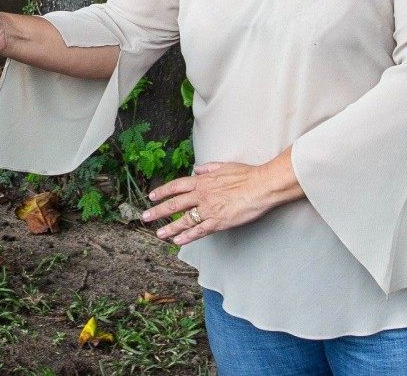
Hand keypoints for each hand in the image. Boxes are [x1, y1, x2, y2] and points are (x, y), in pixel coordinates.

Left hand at [141, 160, 294, 245]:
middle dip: (158, 211)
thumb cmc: (246, 175)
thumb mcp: (224, 165)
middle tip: (146, 216)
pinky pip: (199, 231)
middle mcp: (202, 195)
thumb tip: (196, 169)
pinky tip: (178, 241)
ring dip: (170, 228)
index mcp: (202, 181)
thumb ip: (208, 168)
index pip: (176, 186)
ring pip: (184, 220)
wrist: (261, 186)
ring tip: (159, 234)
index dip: (162, 192)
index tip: (151, 196)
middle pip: (175, 204)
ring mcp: (209, 209)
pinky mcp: (219, 222)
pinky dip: (187, 236)